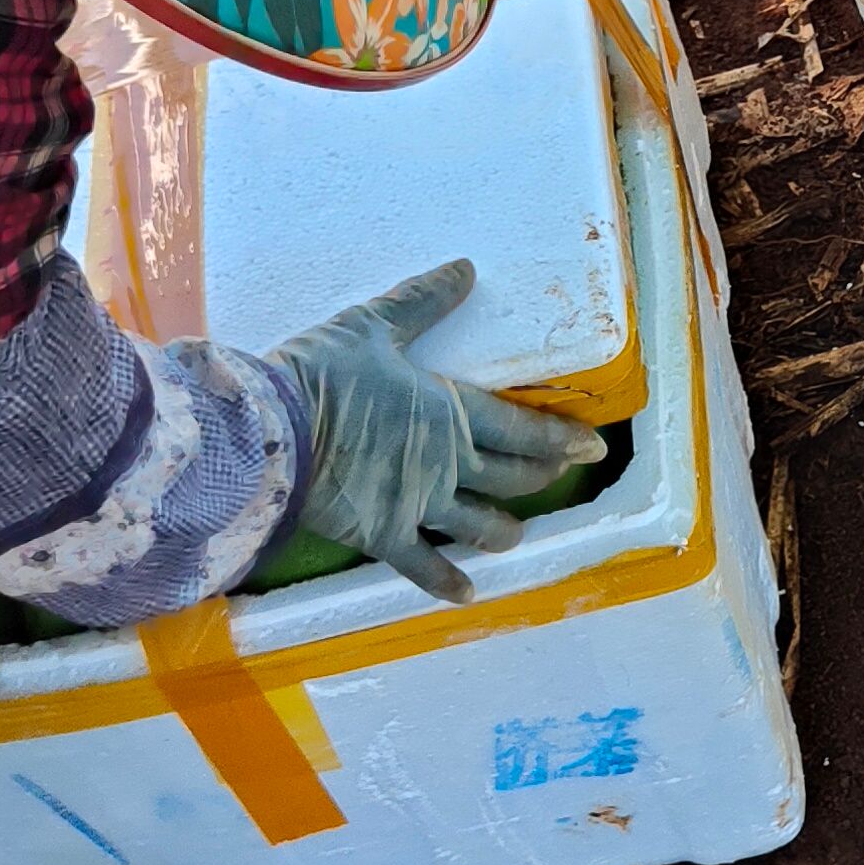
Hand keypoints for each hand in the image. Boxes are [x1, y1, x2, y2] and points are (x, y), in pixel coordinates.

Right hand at [272, 261, 597, 603]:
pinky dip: (446, 583)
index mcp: (449, 412)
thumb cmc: (321, 373)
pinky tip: (467, 595)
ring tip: (516, 535)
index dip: (561, 437)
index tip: (592, 446)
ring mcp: (418, 505)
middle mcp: (446, 463)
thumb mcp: (373, 325)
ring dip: (503, 531)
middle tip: (559, 475)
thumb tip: (467, 269)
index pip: (521, 427)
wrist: (270, 431)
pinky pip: (423, 568)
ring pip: (478, 526)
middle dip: (540, 475)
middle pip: (510, 476)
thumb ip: (422, 302)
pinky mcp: (383, 535)